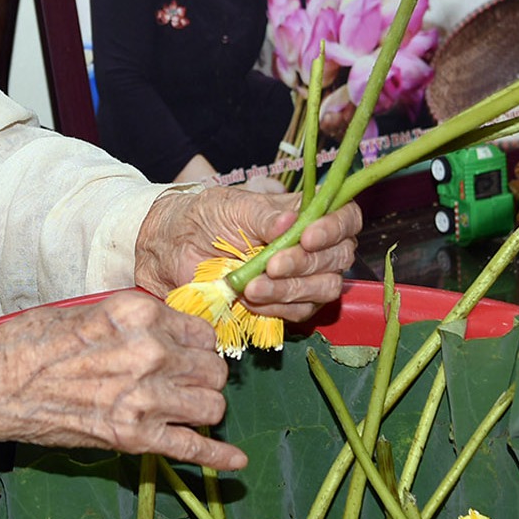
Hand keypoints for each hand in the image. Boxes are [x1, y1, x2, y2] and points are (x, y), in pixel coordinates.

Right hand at [0, 291, 245, 470]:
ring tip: (187, 408)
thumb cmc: (33, 343)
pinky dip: (219, 456)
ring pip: (212, 406)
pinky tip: (235, 460)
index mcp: (138, 314)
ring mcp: (144, 397)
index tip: (187, 354)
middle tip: (185, 382)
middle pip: (213, 369)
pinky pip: (193, 448)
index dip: (197, 345)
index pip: (201, 331)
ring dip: (204, 408)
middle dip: (204, 377)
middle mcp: (149, 352)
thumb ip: (137, 321)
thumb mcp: (90, 310)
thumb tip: (171, 333)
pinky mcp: (133, 437)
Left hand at [134, 187, 361, 322]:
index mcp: (304, 213)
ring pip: (325, 288)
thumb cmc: (204, 217)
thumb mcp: (232, 207)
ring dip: (291, 289)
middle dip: (306, 263)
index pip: (346, 218)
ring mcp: (302, 277)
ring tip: (252, 286)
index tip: (308, 237)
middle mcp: (311, 245)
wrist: (171, 248)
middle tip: (271, 265)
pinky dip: (278, 307)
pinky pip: (301, 312)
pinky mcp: (286, 304)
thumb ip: (263, 216)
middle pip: (339, 257)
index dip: (336, 228)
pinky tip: (251, 298)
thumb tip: (292, 221)